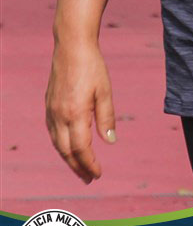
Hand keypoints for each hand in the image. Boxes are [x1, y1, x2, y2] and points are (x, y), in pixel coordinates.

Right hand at [45, 40, 115, 182]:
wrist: (71, 46)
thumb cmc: (92, 66)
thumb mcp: (105, 91)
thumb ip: (106, 117)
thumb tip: (110, 141)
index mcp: (75, 114)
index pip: (81, 149)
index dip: (89, 164)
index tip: (98, 174)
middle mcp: (59, 116)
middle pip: (66, 151)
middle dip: (78, 167)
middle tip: (89, 178)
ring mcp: (51, 111)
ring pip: (57, 144)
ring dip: (68, 159)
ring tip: (80, 168)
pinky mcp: (48, 105)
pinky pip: (52, 132)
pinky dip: (60, 145)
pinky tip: (68, 147)